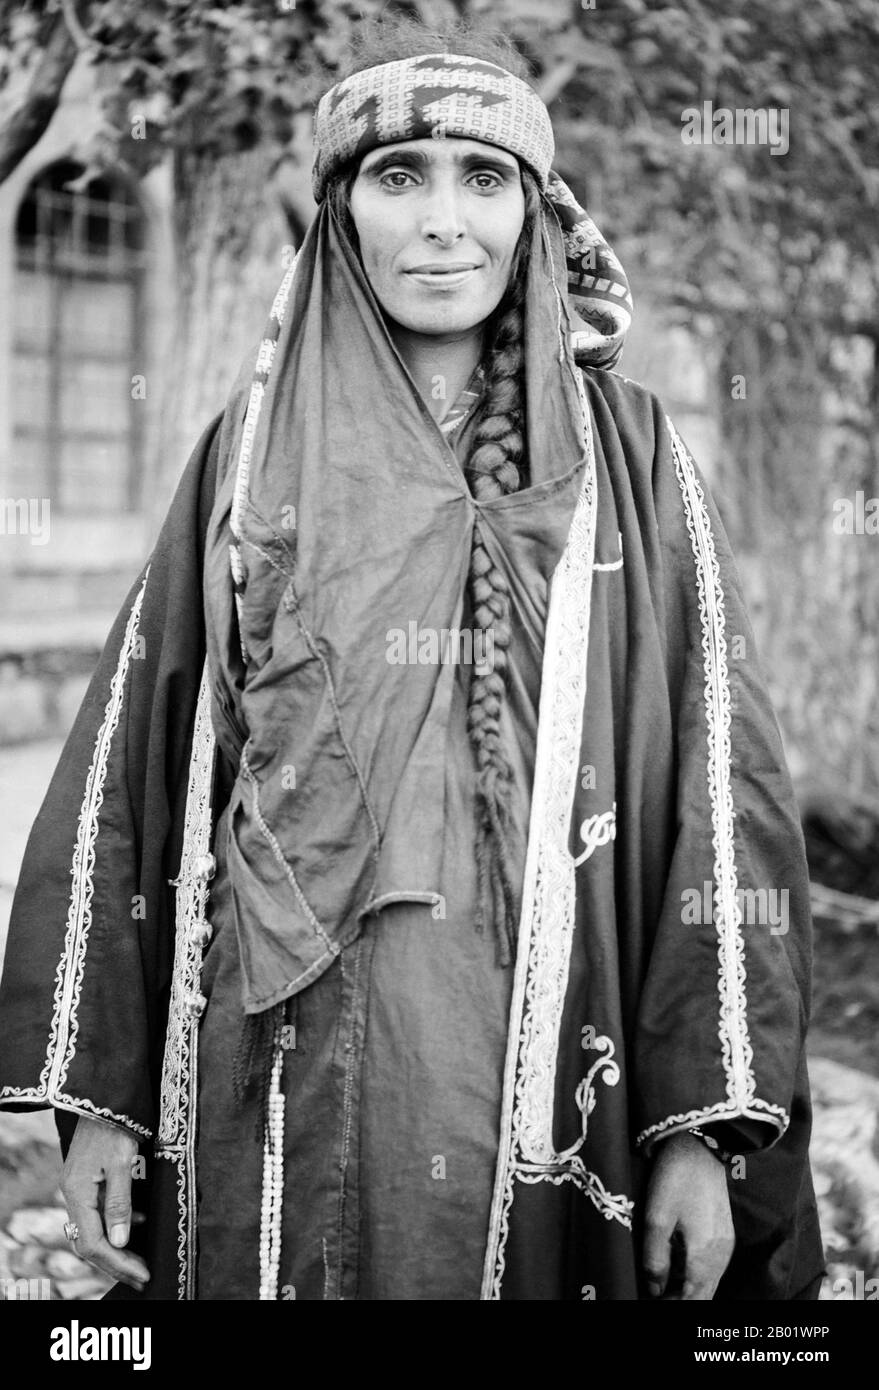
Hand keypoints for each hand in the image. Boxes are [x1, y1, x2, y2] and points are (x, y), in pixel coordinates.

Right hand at [60, 1114, 150, 1291]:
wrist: (104, 1097)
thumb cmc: (115, 1126)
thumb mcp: (122, 1164)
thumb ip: (120, 1204)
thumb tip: (120, 1241)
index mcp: (77, 1194)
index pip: (94, 1243)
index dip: (118, 1262)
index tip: (141, 1273)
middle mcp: (72, 1194)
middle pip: (90, 1242)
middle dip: (116, 1262)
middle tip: (141, 1276)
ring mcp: (78, 1187)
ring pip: (93, 1230)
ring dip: (116, 1247)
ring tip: (139, 1259)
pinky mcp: (86, 1179)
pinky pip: (97, 1213)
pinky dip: (116, 1225)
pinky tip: (137, 1222)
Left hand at [642, 1130, 734, 1299]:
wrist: (701, 1146)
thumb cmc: (676, 1179)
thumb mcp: (657, 1218)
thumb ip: (655, 1258)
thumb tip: (654, 1289)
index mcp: (704, 1255)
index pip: (692, 1300)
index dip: (671, 1305)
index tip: (653, 1301)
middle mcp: (721, 1255)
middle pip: (703, 1295)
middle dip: (680, 1300)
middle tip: (655, 1296)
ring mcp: (726, 1244)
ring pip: (709, 1283)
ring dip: (689, 1290)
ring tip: (662, 1287)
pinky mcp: (724, 1233)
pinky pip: (713, 1268)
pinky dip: (696, 1276)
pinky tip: (678, 1269)